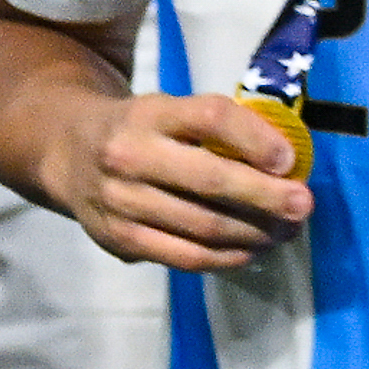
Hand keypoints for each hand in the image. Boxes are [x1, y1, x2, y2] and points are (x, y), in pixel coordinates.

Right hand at [38, 89, 310, 270]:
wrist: (65, 151)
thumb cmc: (138, 129)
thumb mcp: (165, 111)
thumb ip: (213, 130)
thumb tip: (283, 163)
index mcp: (148, 112)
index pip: (208, 117)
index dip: (252, 137)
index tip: (288, 158)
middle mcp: (131, 154)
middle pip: (209, 180)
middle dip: (265, 196)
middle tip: (303, 205)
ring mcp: (122, 201)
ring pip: (203, 226)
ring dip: (254, 233)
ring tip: (285, 232)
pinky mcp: (121, 240)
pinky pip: (187, 257)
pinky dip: (227, 258)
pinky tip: (251, 251)